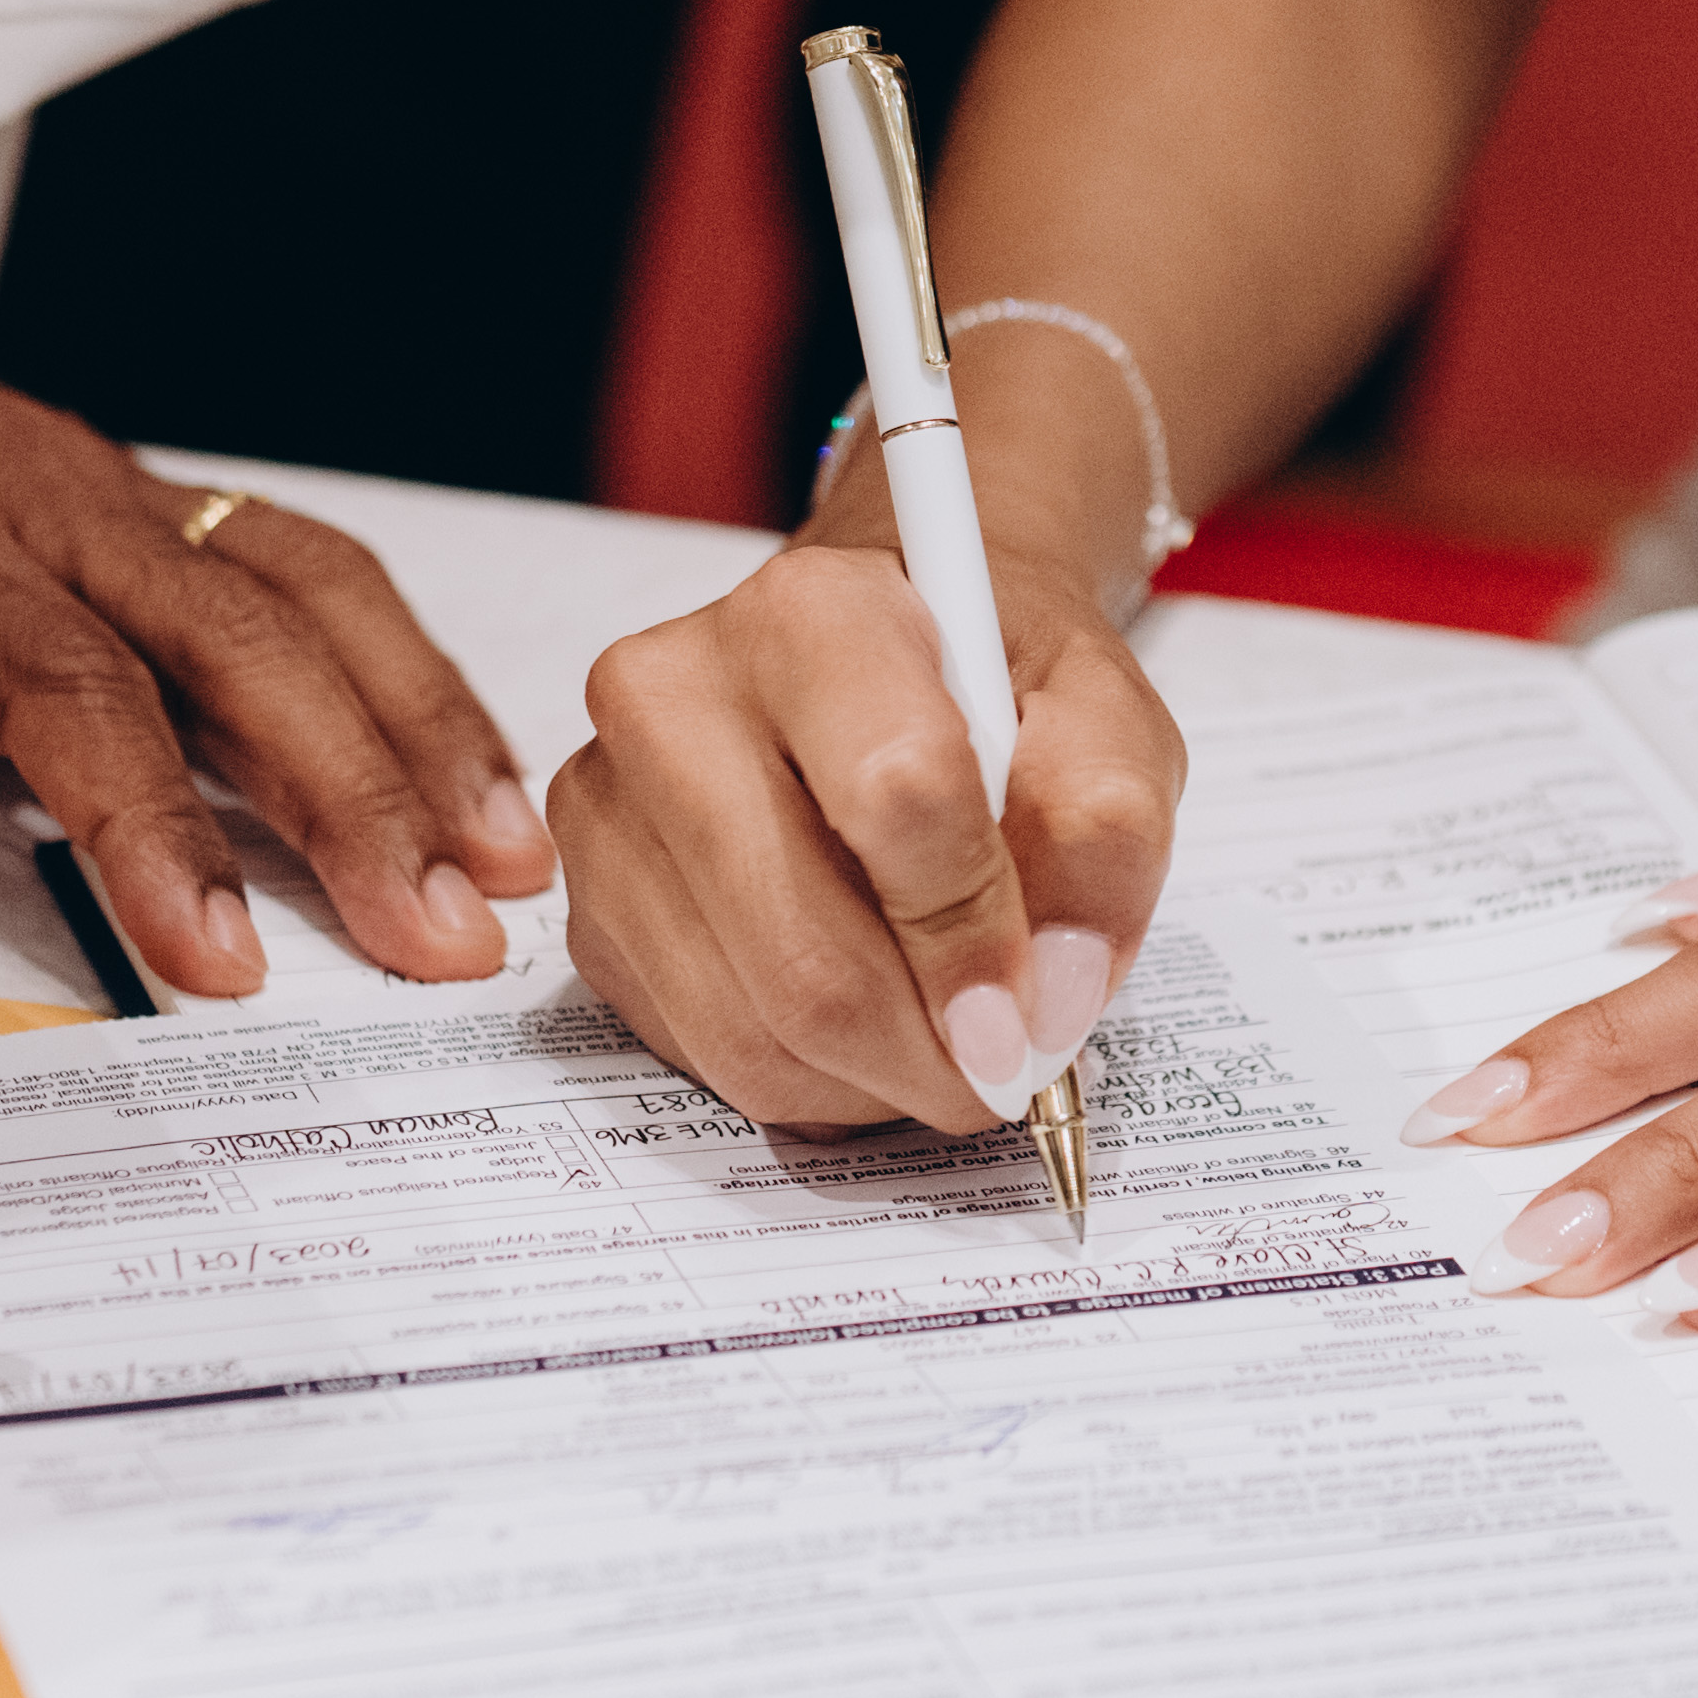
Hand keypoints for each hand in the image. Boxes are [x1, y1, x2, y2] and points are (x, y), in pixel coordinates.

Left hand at [0, 263, 552, 998]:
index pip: (58, 678)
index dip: (152, 818)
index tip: (222, 957)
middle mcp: (18, 486)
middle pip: (238, 632)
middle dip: (362, 786)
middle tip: (451, 939)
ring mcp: (83, 480)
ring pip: (298, 583)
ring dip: (416, 720)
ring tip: (506, 866)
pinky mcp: (109, 494)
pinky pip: (287, 562)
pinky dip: (394, 660)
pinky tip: (459, 761)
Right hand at [553, 534, 1183, 1130]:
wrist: (893, 667)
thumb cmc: (995, 692)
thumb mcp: (1104, 720)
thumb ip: (1107, 834)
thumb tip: (1050, 996)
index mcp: (810, 614)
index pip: (896, 796)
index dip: (976, 934)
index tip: (1031, 1012)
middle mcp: (672, 696)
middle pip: (805, 956)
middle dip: (929, 1051)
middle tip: (1006, 1064)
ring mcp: (608, 809)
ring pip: (751, 1032)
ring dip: (877, 1080)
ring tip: (942, 1033)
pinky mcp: (590, 910)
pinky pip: (705, 1057)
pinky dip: (812, 1082)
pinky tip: (867, 1018)